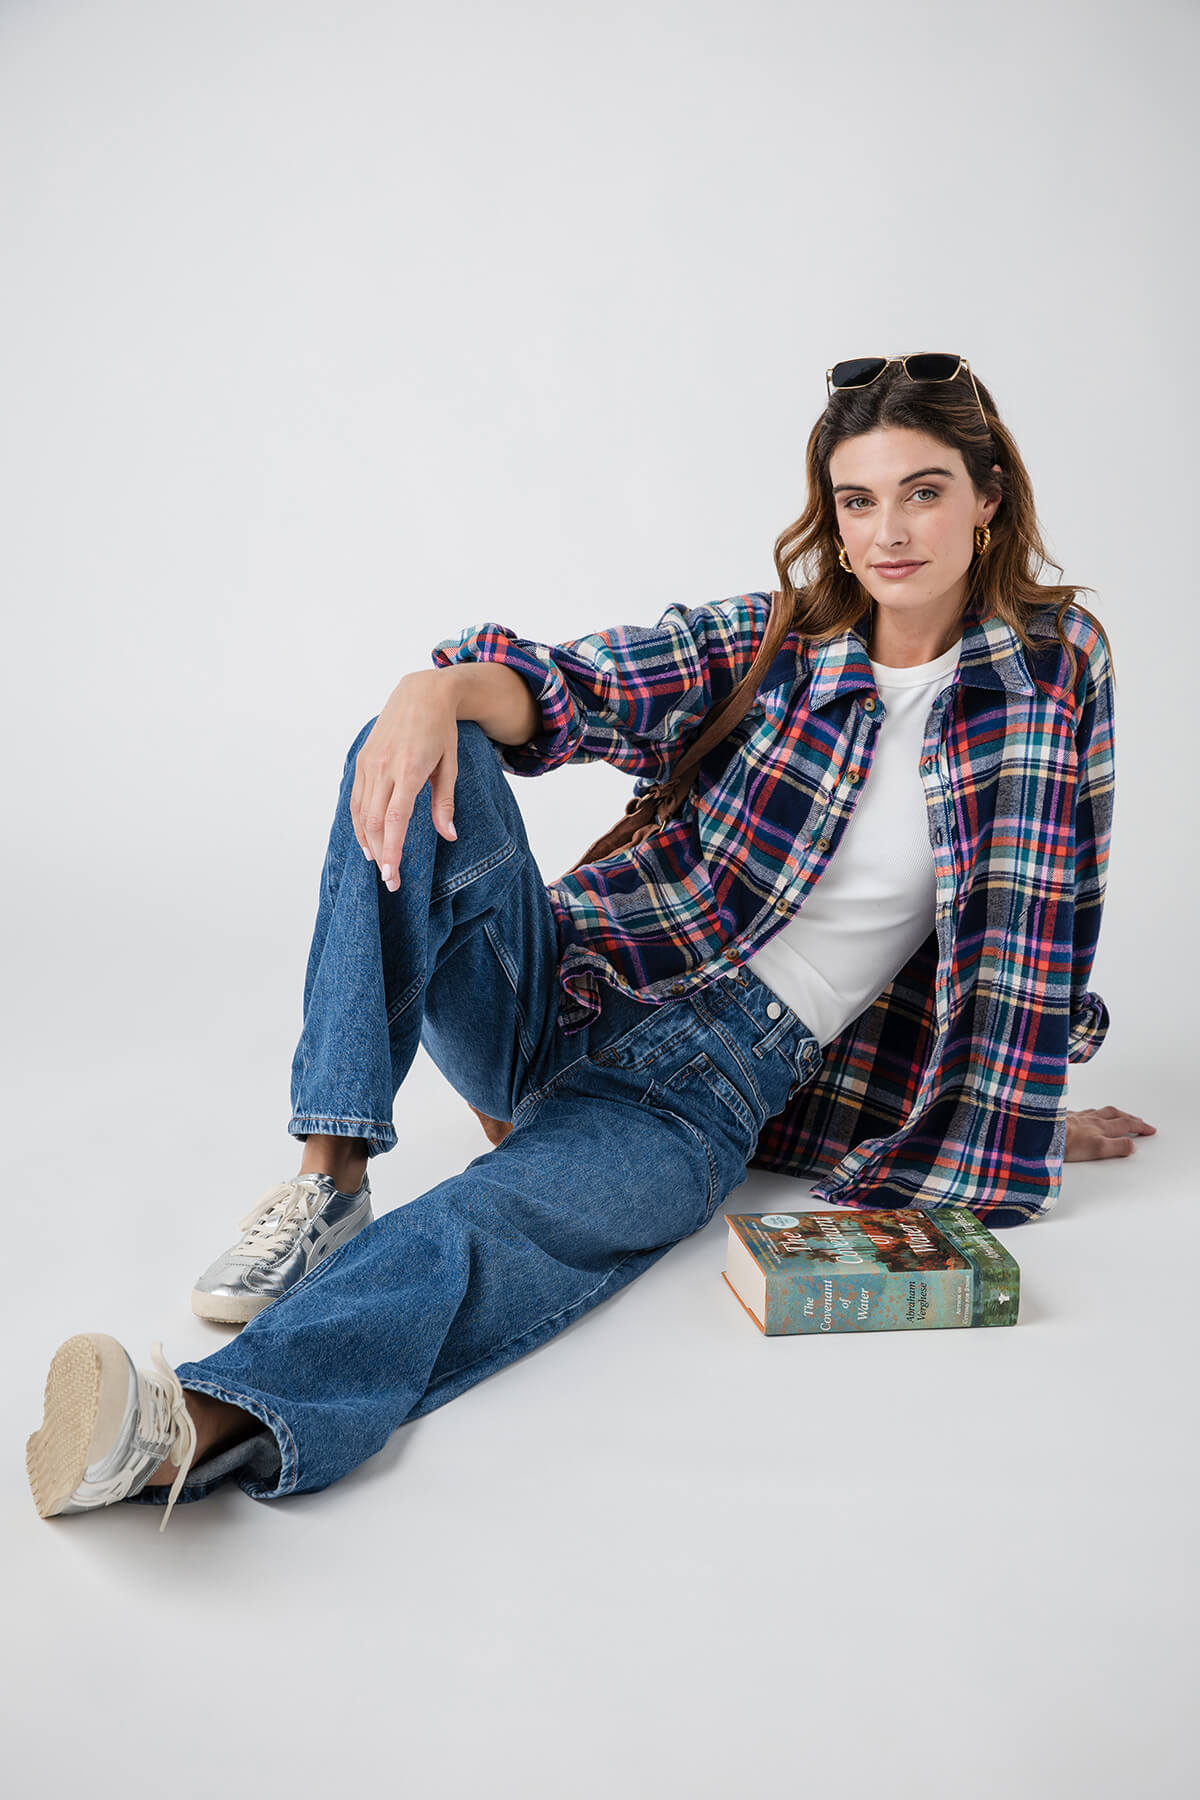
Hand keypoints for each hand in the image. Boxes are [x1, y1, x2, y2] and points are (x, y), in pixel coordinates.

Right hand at [350, 671, 460, 890]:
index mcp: (409, 768)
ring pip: (361, 812)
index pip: (395, 819)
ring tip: (378, 863)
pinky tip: (367, 839)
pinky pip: (356, 798)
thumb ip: (445, 802)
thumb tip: (449, 836)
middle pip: (375, 821)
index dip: (392, 850)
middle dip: (380, 854)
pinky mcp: (361, 759)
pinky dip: (359, 822)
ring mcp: (369, 762)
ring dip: (367, 842)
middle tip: (390, 880)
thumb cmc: (441, 729)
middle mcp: (384, 766)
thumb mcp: (450, 764)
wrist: (420, 693)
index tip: (393, 875)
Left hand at [1064, 1105, 1156, 1160]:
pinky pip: (1083, 1112)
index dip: (1140, 1127)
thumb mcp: (1097, 1148)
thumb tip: (1132, 1145)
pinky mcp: (1064, 1117)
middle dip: (1129, 1117)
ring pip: (1099, 1111)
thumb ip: (1117, 1147)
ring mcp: (1077, 1116)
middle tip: (1139, 1121)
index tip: (1150, 1129)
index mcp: (1101, 1126)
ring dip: (1112, 1113)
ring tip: (1117, 1114)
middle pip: (1115, 1114)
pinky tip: (1087, 1115)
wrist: (1040, 1133)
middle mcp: (1091, 1118)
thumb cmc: (1066, 1142)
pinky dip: (1091, 1113)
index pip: (1126, 1125)